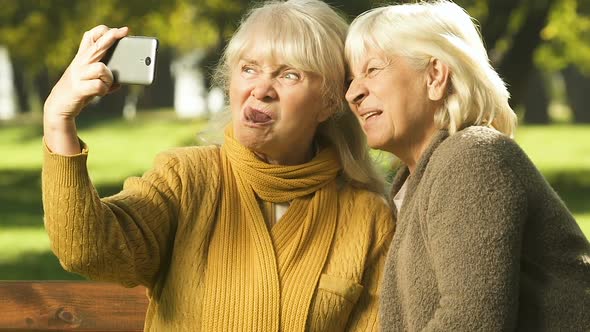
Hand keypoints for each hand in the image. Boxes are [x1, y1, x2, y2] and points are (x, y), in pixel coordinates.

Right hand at [43, 25, 127, 154]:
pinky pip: (99, 86)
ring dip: (109, 78)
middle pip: (98, 46)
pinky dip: (104, 90)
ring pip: (102, 68)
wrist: (59, 105)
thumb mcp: (89, 76)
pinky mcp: (79, 88)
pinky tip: (100, 92)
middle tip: (125, 31)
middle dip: (112, 38)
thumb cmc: (80, 88)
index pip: (91, 37)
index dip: (104, 31)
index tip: (119, 30)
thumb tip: (126, 74)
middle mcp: (80, 62)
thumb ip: (104, 71)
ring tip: (106, 84)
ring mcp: (78, 74)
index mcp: (83, 56)